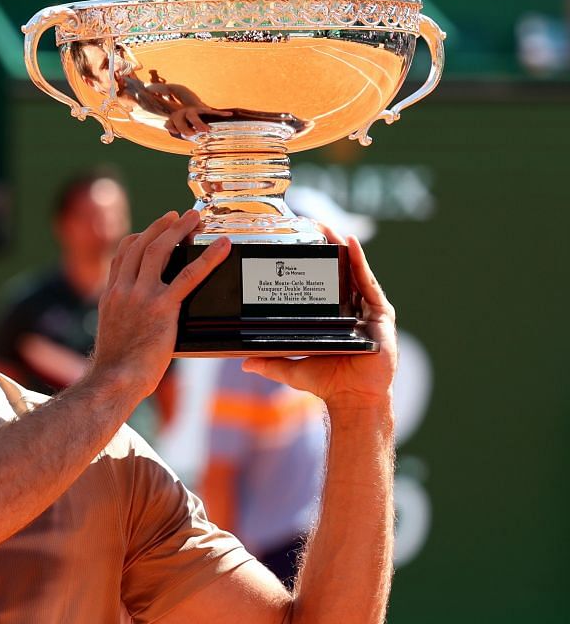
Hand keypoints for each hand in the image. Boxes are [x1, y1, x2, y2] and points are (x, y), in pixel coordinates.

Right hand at [86, 210, 229, 403]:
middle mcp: (123, 289)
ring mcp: (141, 296)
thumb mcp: (113, 334)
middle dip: (161, 226)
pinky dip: (207, 258)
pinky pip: (189, 276)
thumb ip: (125, 318)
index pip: (122, 255)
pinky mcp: (162, 307)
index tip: (151, 230)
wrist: (114, 378)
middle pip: (141, 245)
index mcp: (110, 295)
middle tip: (179, 215)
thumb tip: (139, 320)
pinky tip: (221, 247)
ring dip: (179, 229)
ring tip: (195, 219)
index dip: (138, 237)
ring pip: (159, 251)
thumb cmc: (116, 366)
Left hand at [242, 233, 397, 415]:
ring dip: (341, 248)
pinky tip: (351, 244)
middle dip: (326, 247)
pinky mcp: (380, 315)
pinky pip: (368, 283)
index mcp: (332, 317)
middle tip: (310, 224)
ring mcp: (367, 310)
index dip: (311, 262)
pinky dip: (360, 263)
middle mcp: (351, 309)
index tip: (297, 241)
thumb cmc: (327, 383)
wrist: (353, 398)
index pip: (320, 283)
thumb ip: (269, 362)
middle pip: (337, 272)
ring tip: (328, 227)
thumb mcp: (291, 367)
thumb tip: (243, 362)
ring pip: (353, 271)